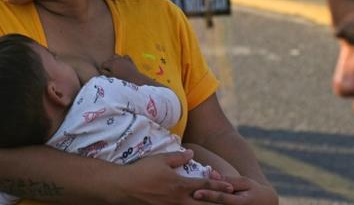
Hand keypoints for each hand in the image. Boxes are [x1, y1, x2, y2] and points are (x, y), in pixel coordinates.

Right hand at [98, 55, 154, 85]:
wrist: (134, 78)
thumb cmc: (122, 79)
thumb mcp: (111, 77)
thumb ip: (105, 73)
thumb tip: (101, 70)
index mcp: (111, 63)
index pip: (103, 64)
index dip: (103, 68)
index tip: (104, 72)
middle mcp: (116, 59)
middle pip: (109, 59)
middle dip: (108, 64)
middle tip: (110, 70)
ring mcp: (123, 59)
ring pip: (116, 56)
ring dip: (115, 60)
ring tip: (116, 65)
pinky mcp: (129, 60)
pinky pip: (124, 56)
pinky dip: (123, 59)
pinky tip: (123, 63)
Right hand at [113, 150, 233, 204]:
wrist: (123, 187)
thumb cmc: (141, 171)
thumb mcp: (160, 159)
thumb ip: (178, 157)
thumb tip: (192, 153)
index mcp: (180, 185)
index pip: (204, 185)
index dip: (219, 185)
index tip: (231, 186)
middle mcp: (179, 200)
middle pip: (204, 204)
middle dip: (218, 202)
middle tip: (230, 200)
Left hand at [193, 175, 277, 204]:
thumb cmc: (254, 192)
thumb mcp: (245, 183)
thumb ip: (228, 179)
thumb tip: (211, 172)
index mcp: (241, 203)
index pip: (222, 198)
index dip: (209, 195)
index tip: (195, 193)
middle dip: (201, 204)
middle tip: (184, 200)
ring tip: (185, 203)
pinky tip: (195, 204)